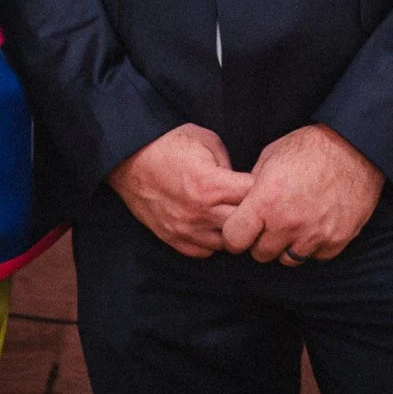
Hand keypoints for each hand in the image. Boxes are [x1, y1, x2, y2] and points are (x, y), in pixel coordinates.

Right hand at [110, 125, 253, 257]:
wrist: (128, 155)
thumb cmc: (168, 143)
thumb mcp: (207, 141)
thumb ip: (229, 165)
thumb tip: (242, 184)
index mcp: (211, 185)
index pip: (254, 197)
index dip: (264, 190)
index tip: (264, 184)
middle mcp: (200, 213)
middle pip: (245, 226)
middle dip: (253, 214)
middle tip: (254, 204)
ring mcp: (185, 229)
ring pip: (226, 244)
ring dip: (233, 230)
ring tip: (233, 215)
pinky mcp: (172, 237)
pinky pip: (203, 252)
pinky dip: (213, 242)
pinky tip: (213, 225)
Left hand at [218, 124, 384, 264]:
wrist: (355, 147)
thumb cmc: (310, 147)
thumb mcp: (270, 157)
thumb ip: (252, 187)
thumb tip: (241, 206)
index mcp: (266, 201)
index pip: (234, 240)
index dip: (234, 235)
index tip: (241, 228)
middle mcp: (288, 223)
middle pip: (260, 254)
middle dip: (261, 240)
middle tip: (272, 221)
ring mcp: (314, 235)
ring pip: (288, 259)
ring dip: (287, 245)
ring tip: (295, 222)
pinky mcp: (336, 241)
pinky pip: (316, 255)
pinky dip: (313, 245)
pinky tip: (316, 222)